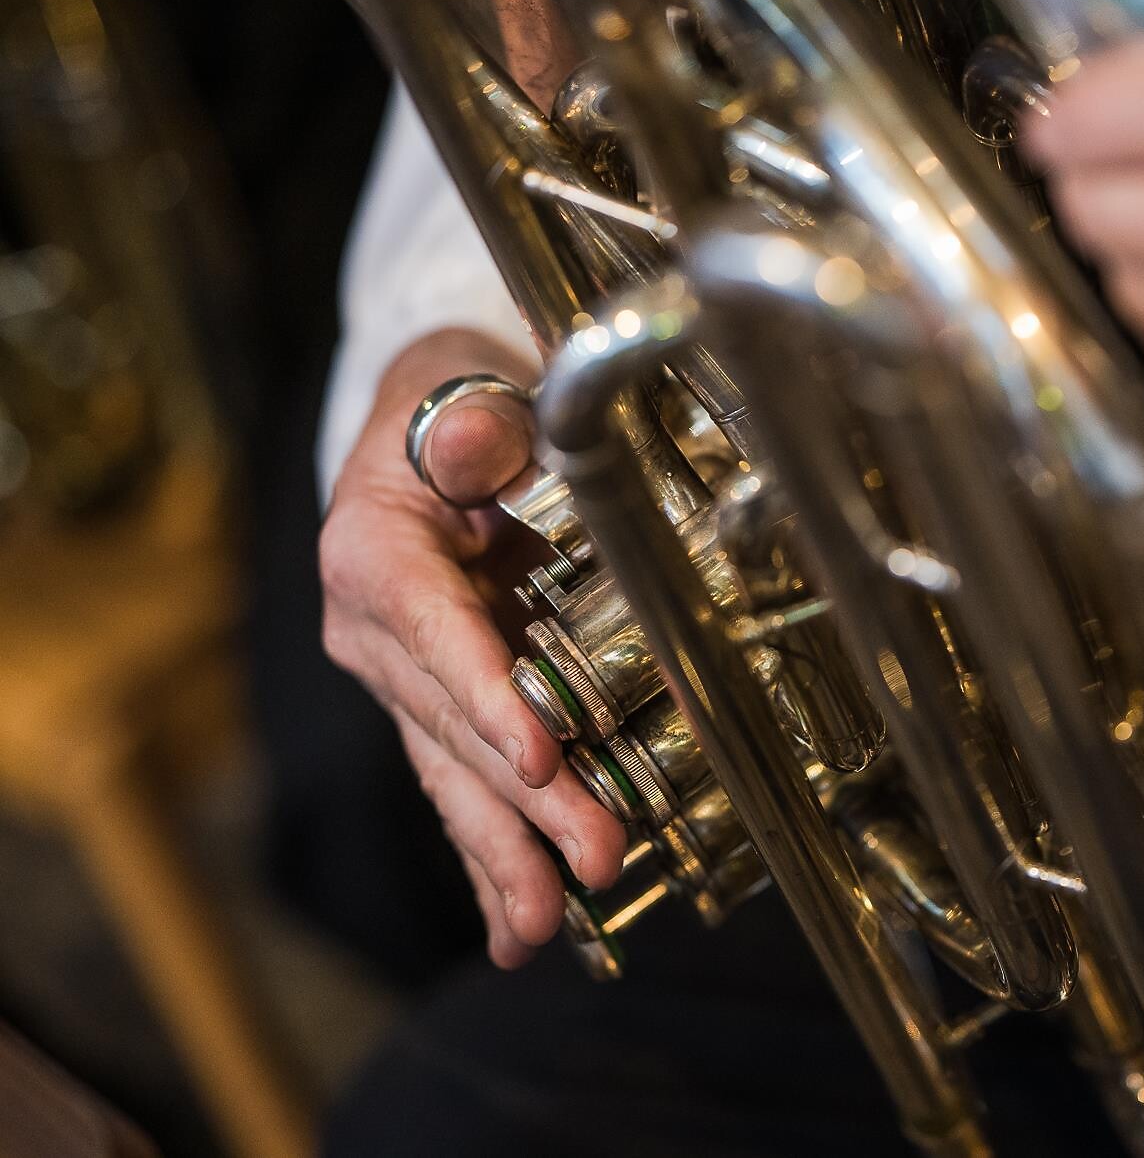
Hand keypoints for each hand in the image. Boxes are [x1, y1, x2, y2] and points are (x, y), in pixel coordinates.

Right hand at [320, 328, 624, 966]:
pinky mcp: (435, 708)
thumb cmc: (460, 407)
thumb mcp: (467, 396)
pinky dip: (492, 853)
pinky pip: (463, 784)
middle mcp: (373, 632)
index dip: (484, 696)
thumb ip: (476, 427)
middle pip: (453, 723)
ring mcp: (401, 681)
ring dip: (504, 851)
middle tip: (593, 858)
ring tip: (543, 925)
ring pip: (454, 774)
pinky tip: (519, 924)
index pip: (431, 633)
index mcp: (372, 554)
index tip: (537, 754)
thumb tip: (477, 448)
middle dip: (527, 798)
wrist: (434, 426)